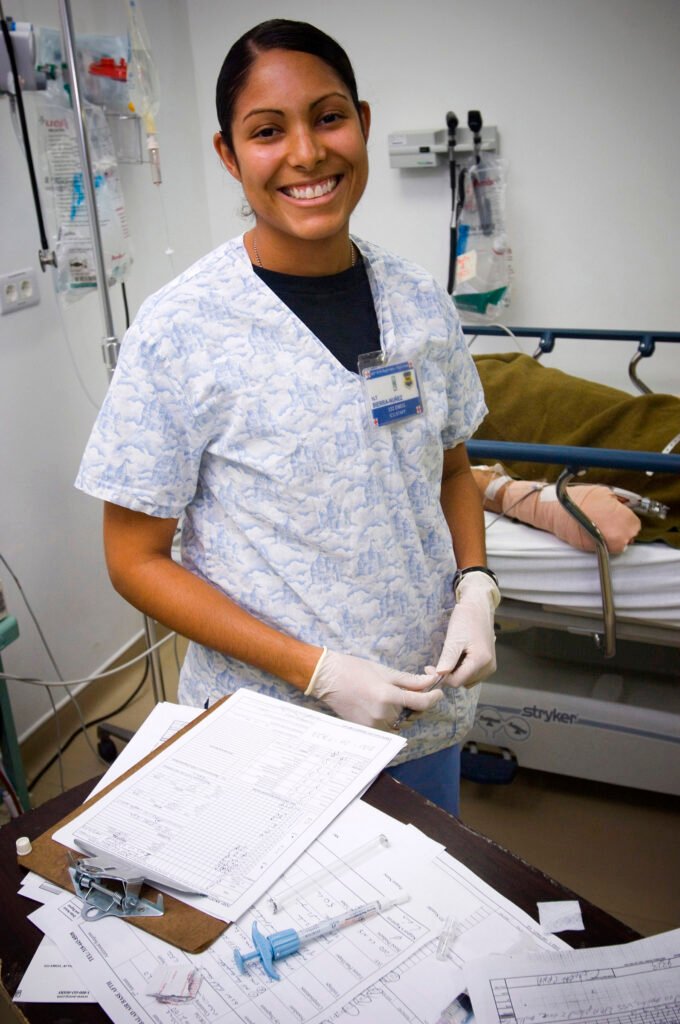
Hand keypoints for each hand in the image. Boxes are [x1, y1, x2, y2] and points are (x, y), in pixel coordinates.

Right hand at [305, 648, 442, 730]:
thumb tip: (431, 683)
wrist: (327, 678)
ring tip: (399, 695)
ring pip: (401, 722)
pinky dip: (392, 717)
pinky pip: (387, 727)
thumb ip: (410, 681)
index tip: (438, 692)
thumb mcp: (385, 672)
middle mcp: (382, 715)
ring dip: (405, 711)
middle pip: (413, 715)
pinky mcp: (366, 729)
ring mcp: (373, 725)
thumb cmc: (354, 669)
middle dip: (419, 703)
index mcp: (388, 697)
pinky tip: (386, 704)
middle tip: (417, 688)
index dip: (434, 697)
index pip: (421, 703)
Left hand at [436, 571, 499, 688]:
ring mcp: (490, 666)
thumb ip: (447, 659)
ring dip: (455, 673)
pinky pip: (472, 674)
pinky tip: (459, 657)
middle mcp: (488, 667)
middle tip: (439, 660)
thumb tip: (438, 676)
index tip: (430, 667)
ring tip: (451, 656)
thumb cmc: (466, 619)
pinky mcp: (489, 663)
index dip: (441, 677)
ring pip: (467, 680)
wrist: (478, 607)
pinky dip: (463, 670)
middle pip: (462, 681)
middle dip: (448, 675)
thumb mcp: (453, 639)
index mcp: (481, 661)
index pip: (457, 681)